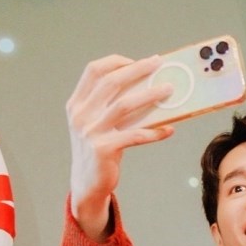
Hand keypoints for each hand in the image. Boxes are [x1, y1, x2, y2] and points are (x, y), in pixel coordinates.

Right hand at [65, 55, 175, 239]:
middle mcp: (80, 115)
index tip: (139, 61)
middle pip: (111, 82)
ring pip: (124, 105)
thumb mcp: (97, 123)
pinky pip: (135, 135)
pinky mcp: (103, 149)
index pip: (93, 71)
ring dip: (150, 95)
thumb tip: (148, 85)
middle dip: (137, 69)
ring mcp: (90, 132)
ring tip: (169, 90)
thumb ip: (111, 105)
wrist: (87, 184)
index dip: (116, 61)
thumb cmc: (99, 148)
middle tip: (158, 64)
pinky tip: (168, 130)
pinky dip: (154, 132)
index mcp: (76, 104)